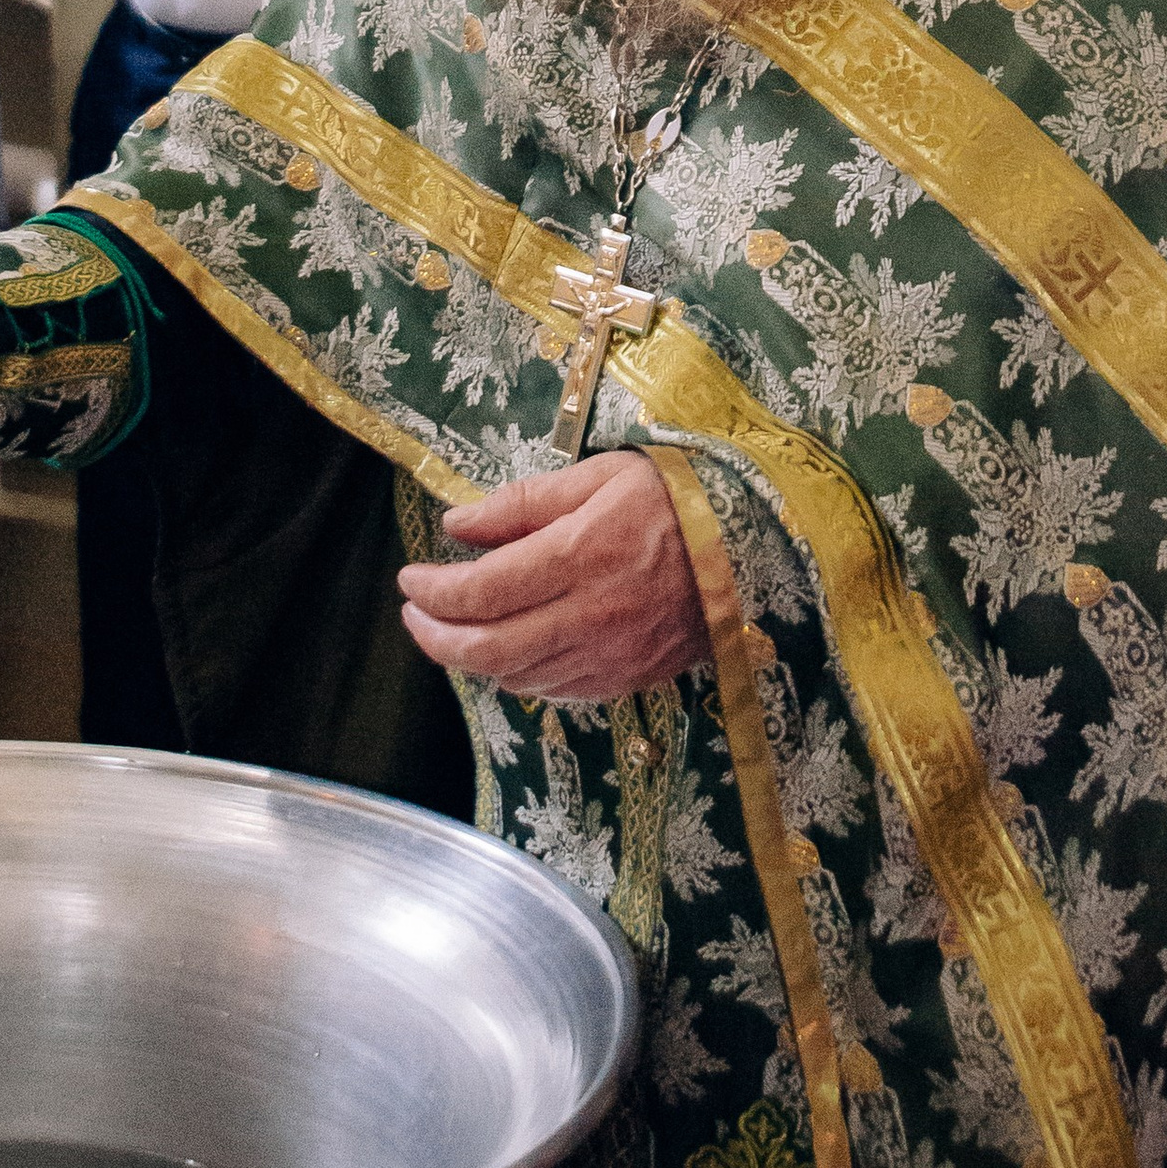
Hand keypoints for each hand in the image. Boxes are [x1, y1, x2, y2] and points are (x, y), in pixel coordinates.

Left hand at [398, 451, 708, 704]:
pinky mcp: (627, 679)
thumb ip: (523, 503)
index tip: (410, 578)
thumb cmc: (676, 499)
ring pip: (516, 677)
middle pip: (486, 649)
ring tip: (451, 633)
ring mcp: (608, 656)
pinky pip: (555, 691)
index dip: (433, 591)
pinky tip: (508, 653)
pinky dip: (517, 677)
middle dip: (435, 637)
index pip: (480, 591)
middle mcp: (588, 616)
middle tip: (413, 617)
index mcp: (578, 557)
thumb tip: (457, 524)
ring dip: (470, 661)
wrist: (756, 549)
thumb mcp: (599, 476)